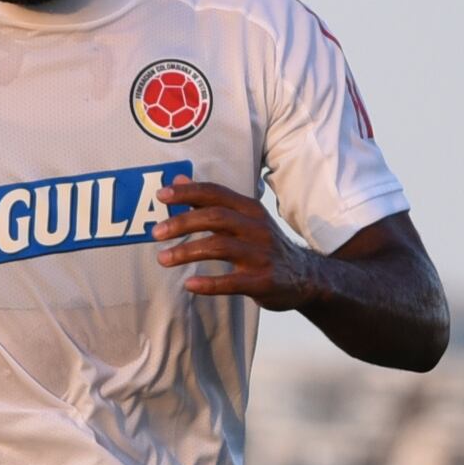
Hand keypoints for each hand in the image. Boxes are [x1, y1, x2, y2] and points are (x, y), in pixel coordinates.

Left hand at [148, 176, 314, 305]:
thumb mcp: (245, 218)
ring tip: (163, 259)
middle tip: (156, 232)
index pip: (216, 193)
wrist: (307, 278)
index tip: (161, 196)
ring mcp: (261, 254)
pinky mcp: (263, 281)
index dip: (188, 192)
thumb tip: (178, 179)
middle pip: (215, 217)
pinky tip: (189, 284)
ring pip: (219, 247)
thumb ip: (211, 201)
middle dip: (182, 222)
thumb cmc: (265, 246)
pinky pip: (231, 282)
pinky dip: (209, 283)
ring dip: (187, 252)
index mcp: (250, 209)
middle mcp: (256, 227)